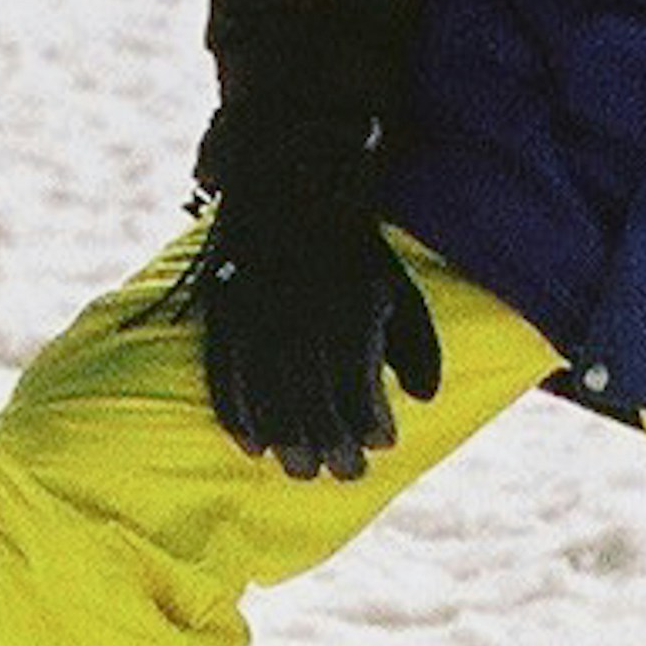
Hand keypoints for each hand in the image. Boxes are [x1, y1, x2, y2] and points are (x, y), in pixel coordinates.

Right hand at [183, 136, 442, 478]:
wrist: (292, 171)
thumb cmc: (354, 243)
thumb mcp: (394, 282)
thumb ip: (415, 340)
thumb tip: (423, 399)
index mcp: (343, 294)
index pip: (353, 372)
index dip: (367, 414)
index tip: (382, 445)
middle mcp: (296, 303)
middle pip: (308, 390)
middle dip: (327, 438)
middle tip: (340, 473)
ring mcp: (254, 304)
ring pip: (265, 386)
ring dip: (284, 436)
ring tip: (298, 469)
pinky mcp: (222, 305)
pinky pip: (224, 369)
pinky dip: (236, 412)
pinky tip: (251, 446)